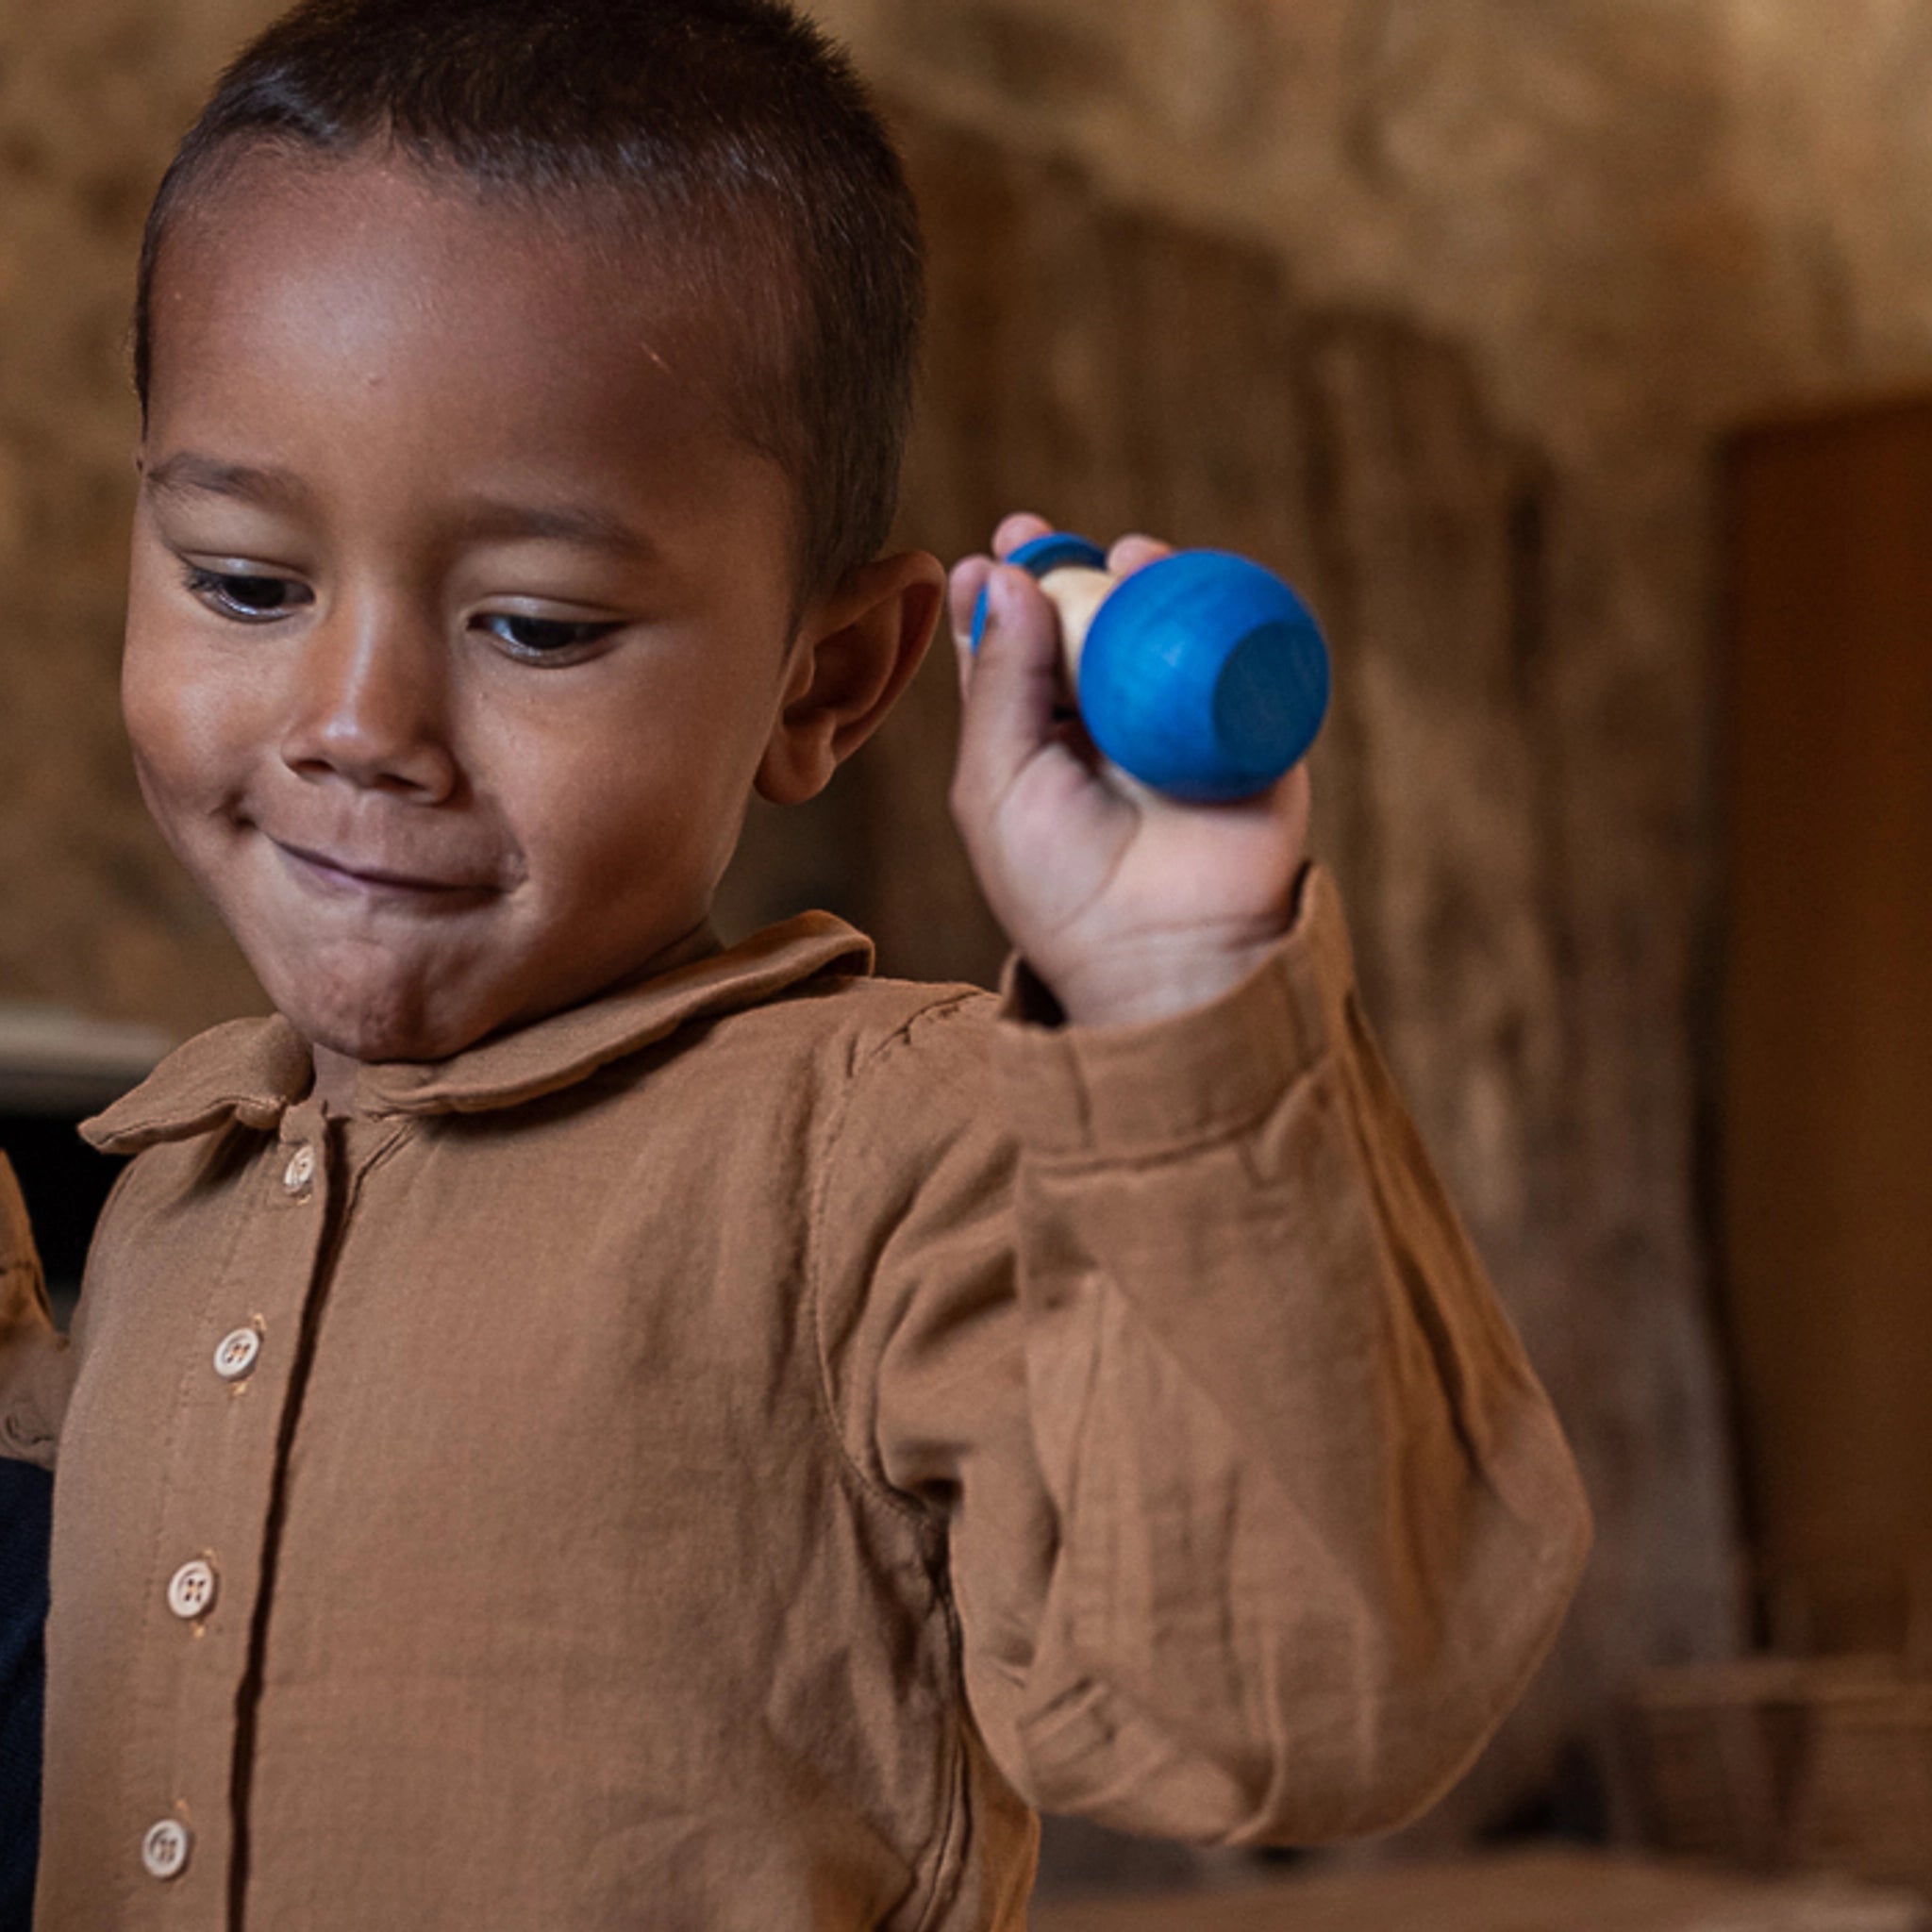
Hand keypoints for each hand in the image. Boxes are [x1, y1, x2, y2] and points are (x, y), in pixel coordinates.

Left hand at [948, 513, 1311, 1026]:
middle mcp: (1106, 725)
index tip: (982, 561)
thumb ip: (998, 685)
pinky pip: (1231, 647)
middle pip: (1084, 624)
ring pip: (1157, 627)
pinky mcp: (1243, 724)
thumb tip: (1006, 578)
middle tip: (1030, 531)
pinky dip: (1208, 601)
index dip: (998, 601)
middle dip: (1058, 569)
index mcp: (1039, 742)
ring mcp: (1177, 722)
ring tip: (1112, 555)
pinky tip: (1165, 575)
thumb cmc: (1062, 884)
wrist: (1164, 951)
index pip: (1014, 655)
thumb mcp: (997, 783)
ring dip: (1132, 577)